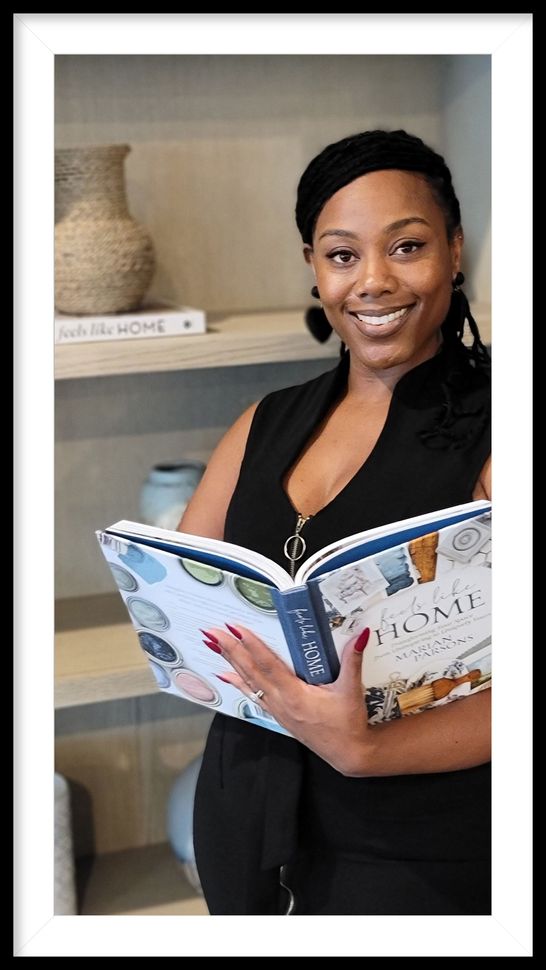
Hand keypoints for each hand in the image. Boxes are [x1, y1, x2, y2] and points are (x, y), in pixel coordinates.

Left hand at [202, 624, 371, 775]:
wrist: (348, 754)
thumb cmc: (349, 724)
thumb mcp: (351, 691)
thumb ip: (352, 661)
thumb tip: (360, 634)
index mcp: (295, 695)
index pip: (268, 665)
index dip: (251, 646)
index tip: (236, 629)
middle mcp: (281, 702)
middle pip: (250, 672)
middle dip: (230, 650)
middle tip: (212, 632)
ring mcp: (277, 710)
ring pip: (248, 682)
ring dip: (230, 662)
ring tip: (213, 645)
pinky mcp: (279, 715)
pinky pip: (253, 695)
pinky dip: (239, 683)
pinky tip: (226, 675)